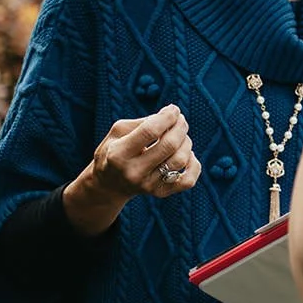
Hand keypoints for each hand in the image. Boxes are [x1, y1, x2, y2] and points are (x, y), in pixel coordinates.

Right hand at [65, 105, 200, 232]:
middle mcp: (133, 172)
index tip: (174, 109)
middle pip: (169, 145)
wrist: (108, 185)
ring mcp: (148, 185)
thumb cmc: (115, 151)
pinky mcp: (160, 193)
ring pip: (180, 160)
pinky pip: (188, 180)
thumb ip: (142, 122)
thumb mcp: (118, 133)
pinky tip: (187, 155)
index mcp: (119, 154)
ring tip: (181, 136)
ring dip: (186, 142)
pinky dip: (194, 164)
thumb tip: (170, 115)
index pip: (150, 131)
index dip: (167, 117)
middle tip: (181, 120)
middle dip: (180, 127)